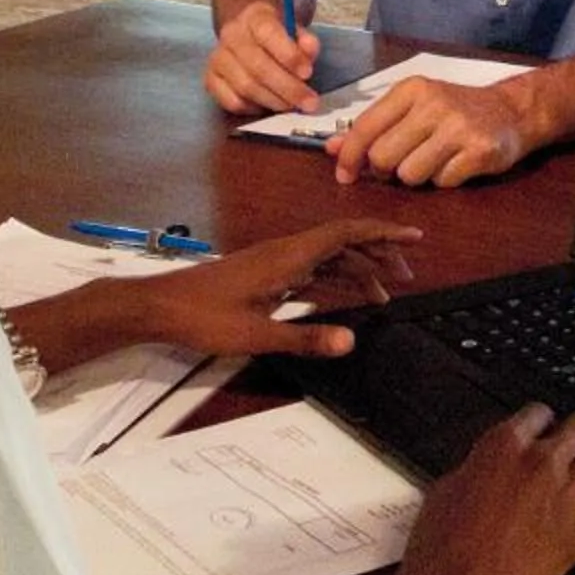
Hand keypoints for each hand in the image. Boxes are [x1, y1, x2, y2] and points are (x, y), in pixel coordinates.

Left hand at [120, 219, 422, 360]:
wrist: (160, 307)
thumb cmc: (205, 317)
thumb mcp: (257, 335)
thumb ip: (305, 339)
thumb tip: (353, 341)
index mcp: (288, 256)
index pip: (346, 233)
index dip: (383, 232)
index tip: (414, 236)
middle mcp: (286, 252)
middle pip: (342, 243)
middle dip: (378, 253)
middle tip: (407, 275)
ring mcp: (276, 263)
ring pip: (328, 257)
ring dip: (358, 269)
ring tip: (384, 292)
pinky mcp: (266, 275)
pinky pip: (312, 271)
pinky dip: (335, 280)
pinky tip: (346, 298)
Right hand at [206, 0, 321, 115]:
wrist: (246, 31)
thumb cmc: (275, 34)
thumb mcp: (294, 29)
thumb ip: (305, 41)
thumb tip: (309, 50)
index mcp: (254, 16)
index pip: (268, 34)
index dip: (289, 56)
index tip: (308, 73)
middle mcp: (231, 35)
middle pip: (258, 67)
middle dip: (288, 88)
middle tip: (309, 103)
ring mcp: (218, 58)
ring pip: (246, 87)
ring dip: (274, 101)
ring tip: (293, 106)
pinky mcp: (210, 79)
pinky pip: (232, 101)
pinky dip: (254, 108)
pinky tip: (269, 105)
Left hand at [331, 77, 530, 188]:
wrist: (512, 111)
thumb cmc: (455, 110)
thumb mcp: (413, 108)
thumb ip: (373, 127)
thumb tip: (332, 148)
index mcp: (412, 90)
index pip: (366, 127)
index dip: (349, 156)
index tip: (344, 174)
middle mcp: (434, 104)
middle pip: (383, 157)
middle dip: (386, 170)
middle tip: (400, 164)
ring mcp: (459, 128)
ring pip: (409, 175)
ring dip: (416, 176)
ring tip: (433, 160)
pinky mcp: (479, 152)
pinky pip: (441, 182)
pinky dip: (444, 180)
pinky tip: (456, 163)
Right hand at [380, 405, 574, 574]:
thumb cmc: (440, 543)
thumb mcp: (448, 487)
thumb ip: (480, 468)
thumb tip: (491, 467)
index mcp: (504, 445)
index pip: (539, 412)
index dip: (542, 423)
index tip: (543, 431)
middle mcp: (541, 462)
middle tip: (572, 447)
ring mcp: (566, 495)